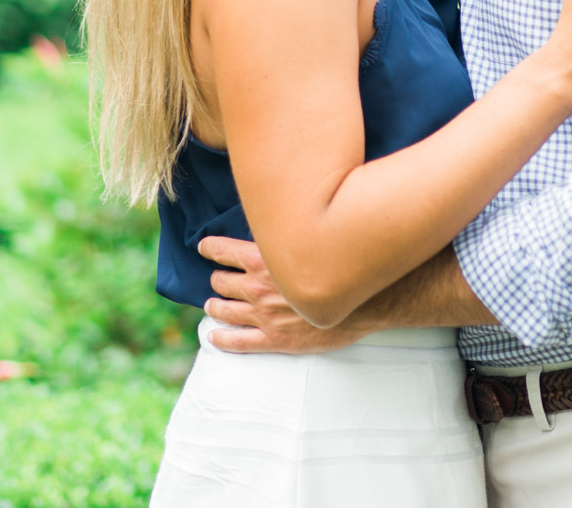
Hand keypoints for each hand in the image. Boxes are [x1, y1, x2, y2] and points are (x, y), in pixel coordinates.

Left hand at [197, 236, 367, 353]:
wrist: (367, 301)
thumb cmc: (341, 266)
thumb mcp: (308, 242)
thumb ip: (284, 239)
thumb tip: (270, 228)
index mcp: (263, 260)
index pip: (223, 251)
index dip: (210, 248)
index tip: (204, 248)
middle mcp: (258, 288)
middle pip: (222, 282)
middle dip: (218, 280)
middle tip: (218, 280)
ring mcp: (264, 316)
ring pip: (224, 310)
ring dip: (215, 306)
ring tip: (212, 306)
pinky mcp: (275, 339)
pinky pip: (238, 342)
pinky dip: (222, 339)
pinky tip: (214, 337)